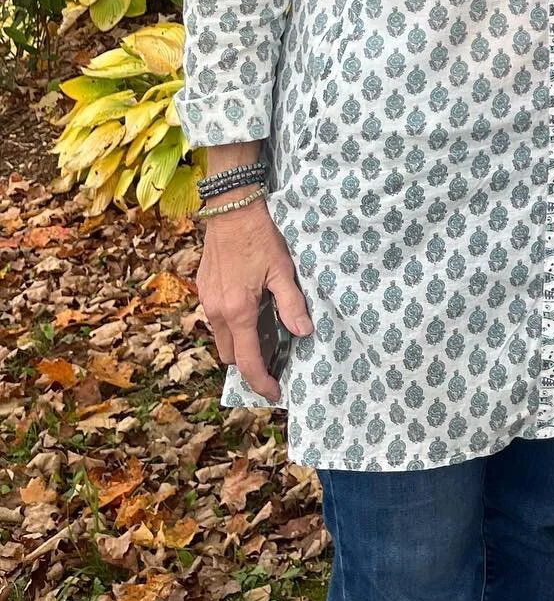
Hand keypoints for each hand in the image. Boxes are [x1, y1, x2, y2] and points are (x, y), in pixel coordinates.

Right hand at [196, 197, 312, 401]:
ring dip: (240, 343)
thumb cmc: (260, 237)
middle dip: (250, 364)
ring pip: (222, 338)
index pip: (247, 362)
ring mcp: (207, 301)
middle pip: (231, 355)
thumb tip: (303, 332)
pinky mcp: (204, 289)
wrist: (231, 208)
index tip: (275, 392)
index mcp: (238, 311)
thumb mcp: (283, 269)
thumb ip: (291, 304)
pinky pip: (216, 320)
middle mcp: (217, 312)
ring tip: (266, 334)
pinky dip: (232, 325)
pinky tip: (251, 310)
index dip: (261, 382)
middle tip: (275, 359)